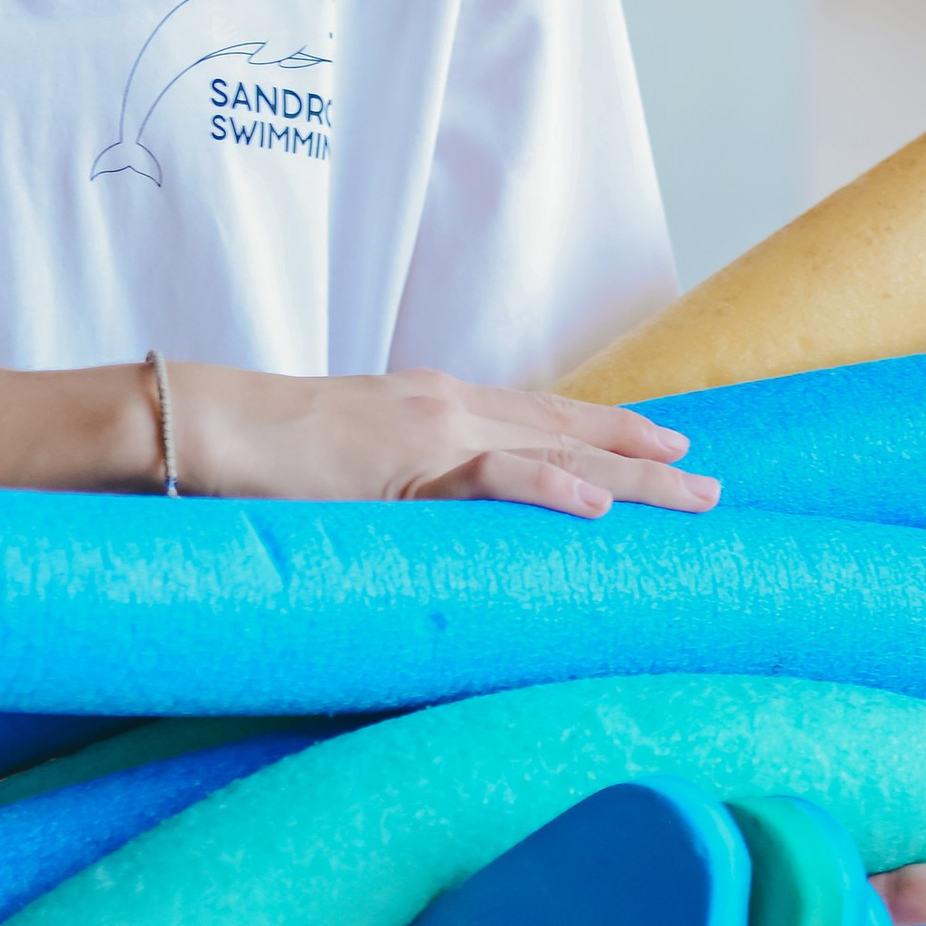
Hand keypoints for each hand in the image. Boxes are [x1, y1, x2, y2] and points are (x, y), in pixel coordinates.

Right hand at [176, 366, 716, 517]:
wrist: (214, 424)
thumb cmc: (271, 451)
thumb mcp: (358, 464)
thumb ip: (406, 480)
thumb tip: (436, 519)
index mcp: (438, 405)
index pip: (543, 416)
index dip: (606, 430)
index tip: (663, 444)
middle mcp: (450, 406)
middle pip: (568, 430)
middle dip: (644, 455)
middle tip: (710, 480)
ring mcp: (433, 429)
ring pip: (554, 449)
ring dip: (629, 473)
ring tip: (690, 490)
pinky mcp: (406, 463)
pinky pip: (491, 477)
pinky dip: (548, 488)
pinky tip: (595, 504)